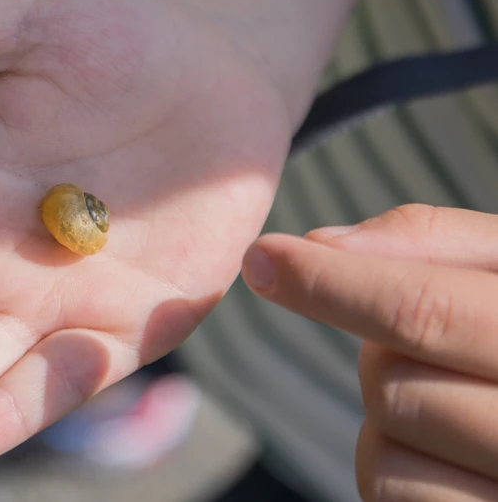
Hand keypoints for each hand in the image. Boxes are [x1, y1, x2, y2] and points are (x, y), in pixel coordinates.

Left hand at [242, 204, 497, 500]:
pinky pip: (393, 499)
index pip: (423, 310)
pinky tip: (453, 457)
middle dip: (382, 353)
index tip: (262, 256)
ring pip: (379, 450)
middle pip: (388, 380)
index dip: (328, 283)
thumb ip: (435, 244)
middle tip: (439, 350)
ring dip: (390, 418)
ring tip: (457, 404)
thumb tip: (321, 241)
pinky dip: (400, 472)